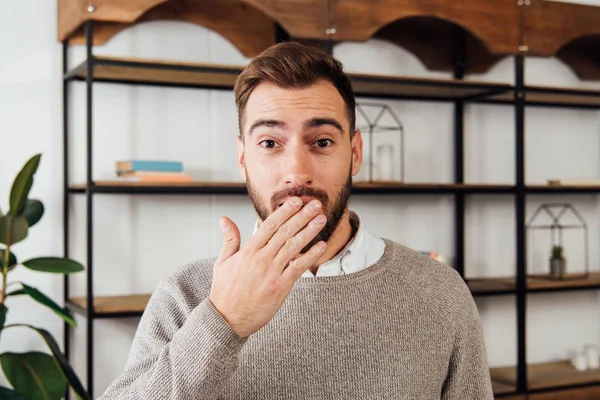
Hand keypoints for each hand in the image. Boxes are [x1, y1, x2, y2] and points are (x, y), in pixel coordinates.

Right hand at [209, 196, 326, 338]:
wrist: (227, 319)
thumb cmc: (225, 291)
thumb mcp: (222, 262)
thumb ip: (229, 239)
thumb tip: (224, 218)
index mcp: (248, 251)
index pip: (269, 225)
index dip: (284, 211)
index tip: (295, 201)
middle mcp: (261, 259)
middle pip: (285, 232)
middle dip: (302, 216)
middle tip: (315, 204)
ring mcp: (272, 273)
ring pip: (294, 246)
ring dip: (309, 231)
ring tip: (321, 219)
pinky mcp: (280, 287)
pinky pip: (298, 268)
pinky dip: (310, 256)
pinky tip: (321, 246)